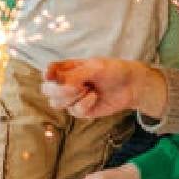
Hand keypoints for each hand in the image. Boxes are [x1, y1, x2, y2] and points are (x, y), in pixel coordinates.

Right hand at [43, 58, 166, 117]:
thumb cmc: (113, 70)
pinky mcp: (81, 111)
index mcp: (68, 68)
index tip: (50, 76)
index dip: (47, 74)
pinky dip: (84, 104)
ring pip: (56, 103)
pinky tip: (95, 97)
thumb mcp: (94, 67)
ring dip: (72, 97)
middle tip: (76, 86)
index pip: (49, 71)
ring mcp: (73, 98)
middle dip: (58, 90)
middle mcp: (67, 83)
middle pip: (47, 90)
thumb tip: (58, 84)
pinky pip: (74, 111)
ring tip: (88, 89)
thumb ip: (74, 75)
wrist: (131, 86)